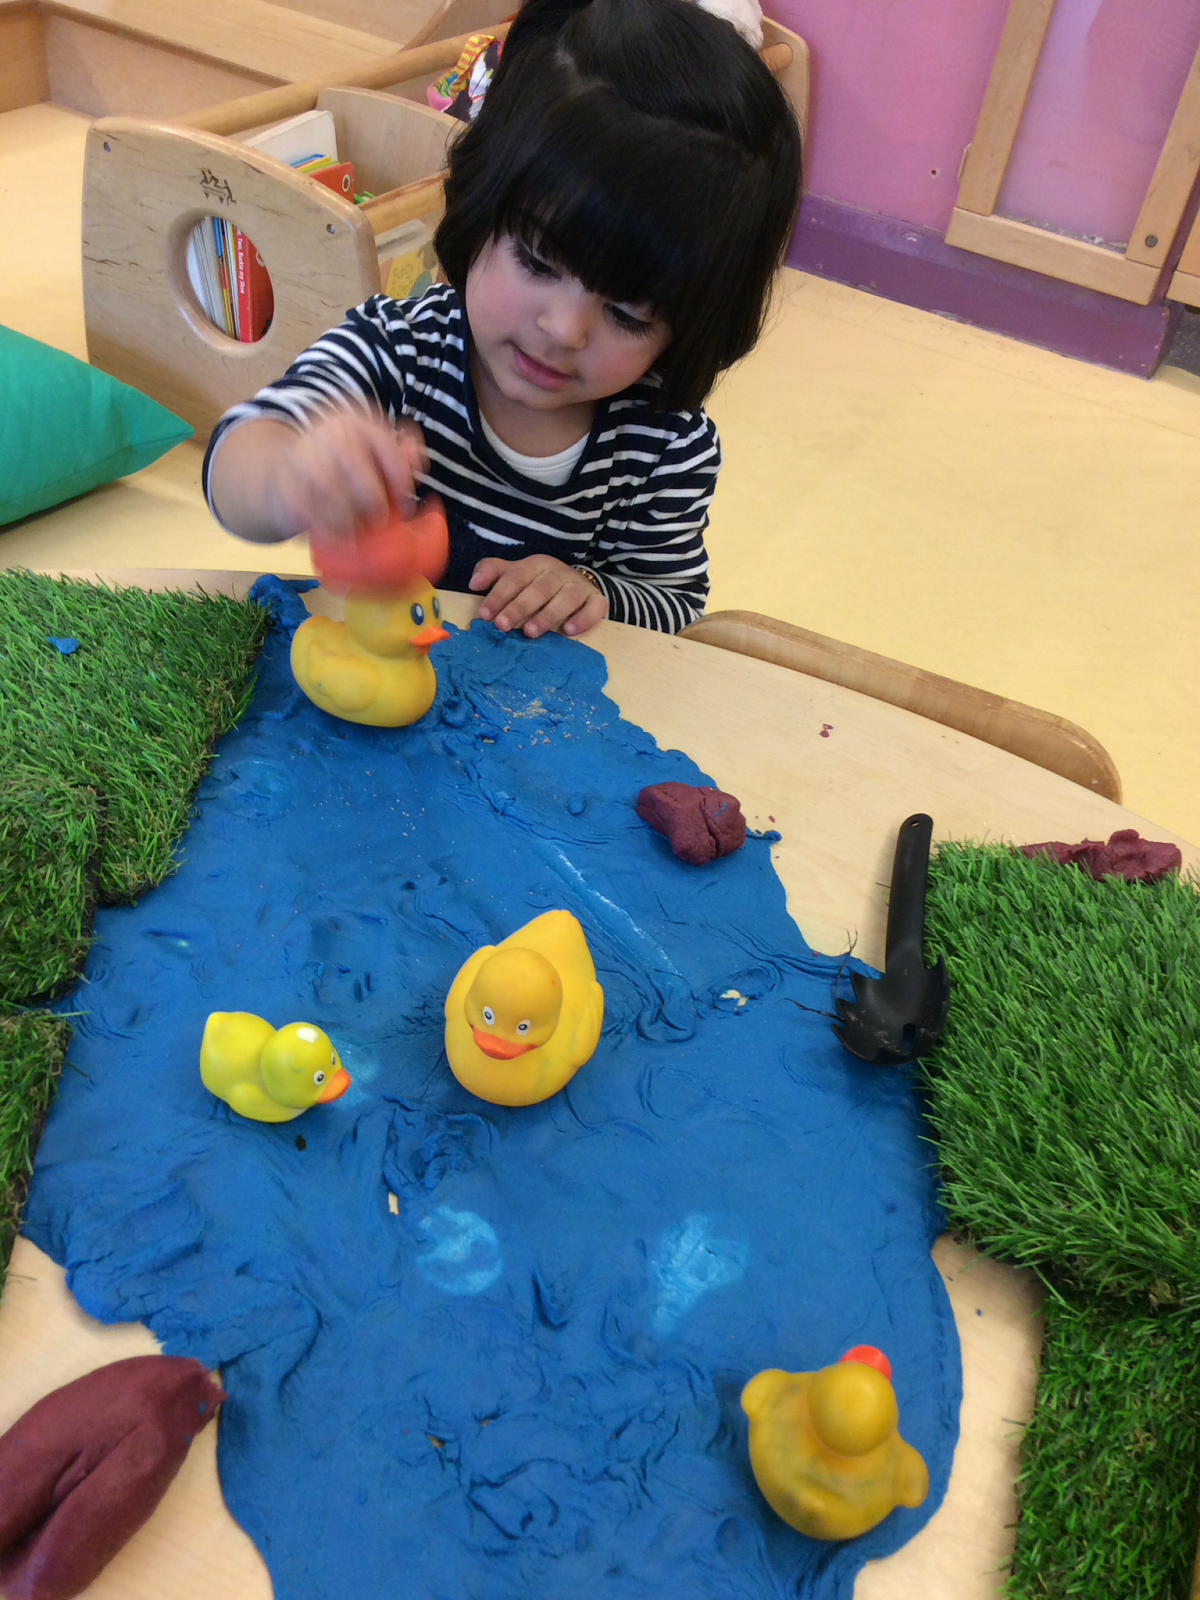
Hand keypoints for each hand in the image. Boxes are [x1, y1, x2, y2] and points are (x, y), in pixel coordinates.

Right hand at [264, 409, 428, 540]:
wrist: (283, 472)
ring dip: (348, 521)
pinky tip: (336, 542)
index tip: (406, 505)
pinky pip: (309, 514)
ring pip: (333, 496)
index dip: (400, 479)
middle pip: (359, 472)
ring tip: (355, 533)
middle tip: (379, 521)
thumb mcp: (369, 455)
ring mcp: (303, 457)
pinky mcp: (285, 484)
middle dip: (374, 502)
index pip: (386, 447)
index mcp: (355, 424)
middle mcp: (328, 434)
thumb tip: (418, 459)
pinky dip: (326, 533)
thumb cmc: (339, 467)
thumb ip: (398, 457)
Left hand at [470, 555, 608, 637]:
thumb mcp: (515, 574)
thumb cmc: (538, 583)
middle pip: (539, 588)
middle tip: (502, 626)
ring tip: (530, 632)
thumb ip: (492, 572)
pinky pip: (595, 608)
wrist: (578, 585)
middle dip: (519, 607)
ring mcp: (579, 586)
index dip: (499, 595)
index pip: (516, 577)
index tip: (485, 615)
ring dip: (548, 614)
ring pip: (566, 597)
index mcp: (536, 564)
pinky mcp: (597, 600)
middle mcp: (558, 573)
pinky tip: (569, 631)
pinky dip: (583, 619)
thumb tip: (473, 583)